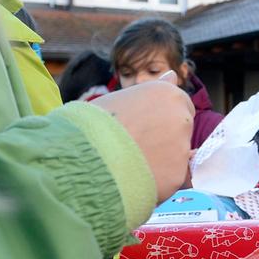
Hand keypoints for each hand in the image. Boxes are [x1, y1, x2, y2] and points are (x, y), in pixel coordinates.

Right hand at [92, 80, 194, 201]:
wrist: (77, 158)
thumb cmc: (90, 125)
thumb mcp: (122, 98)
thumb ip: (151, 92)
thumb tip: (173, 75)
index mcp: (166, 93)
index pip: (179, 105)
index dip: (159, 118)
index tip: (141, 127)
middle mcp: (181, 117)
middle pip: (181, 131)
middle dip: (164, 139)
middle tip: (133, 147)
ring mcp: (181, 147)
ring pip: (177, 157)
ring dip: (160, 162)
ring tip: (129, 164)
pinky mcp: (177, 176)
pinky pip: (170, 180)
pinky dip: (156, 183)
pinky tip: (134, 179)